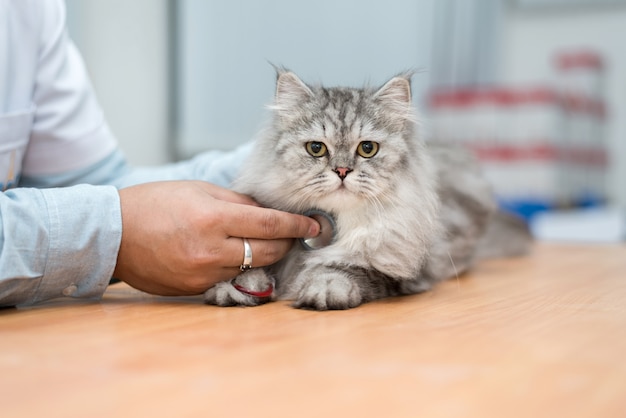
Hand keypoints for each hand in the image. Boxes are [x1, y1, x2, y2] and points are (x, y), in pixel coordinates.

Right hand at [112, 181, 319, 295]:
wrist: (112, 234)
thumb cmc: (153, 204)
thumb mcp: (197, 190)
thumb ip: (236, 202)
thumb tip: (266, 212)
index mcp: (212, 218)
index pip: (269, 225)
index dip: (296, 225)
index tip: (314, 225)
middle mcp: (210, 250)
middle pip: (267, 251)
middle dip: (287, 243)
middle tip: (295, 234)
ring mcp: (202, 274)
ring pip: (251, 267)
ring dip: (264, 256)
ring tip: (266, 243)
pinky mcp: (194, 289)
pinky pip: (228, 278)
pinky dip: (237, 267)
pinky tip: (233, 255)